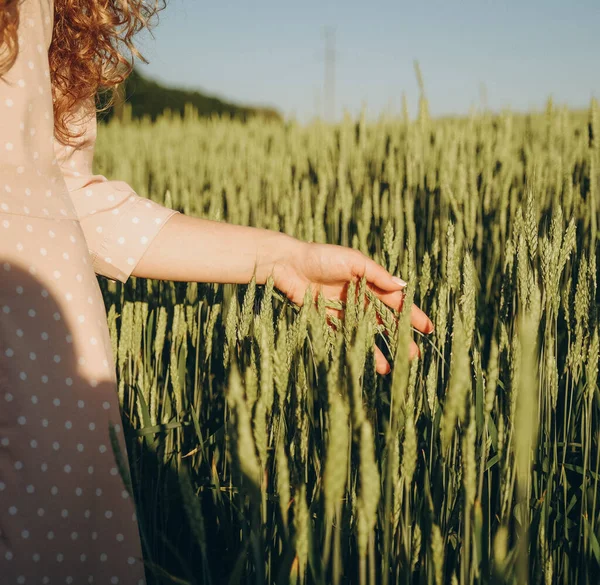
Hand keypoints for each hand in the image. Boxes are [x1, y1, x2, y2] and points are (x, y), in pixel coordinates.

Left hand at [270, 241, 433, 374]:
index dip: (412, 314)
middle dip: (400, 337)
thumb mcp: (353, 261)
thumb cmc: (321, 256)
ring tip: (394, 366)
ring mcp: (343, 310)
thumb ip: (376, 275)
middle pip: (384, 320)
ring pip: (366, 333)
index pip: (395, 301)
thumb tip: (402, 287)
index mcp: (368, 281)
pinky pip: (345, 337)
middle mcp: (358, 297)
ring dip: (380, 348)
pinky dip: (355, 349)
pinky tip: (367, 362)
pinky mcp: (326, 319)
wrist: (288, 264)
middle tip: (415, 355)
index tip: (428, 329)